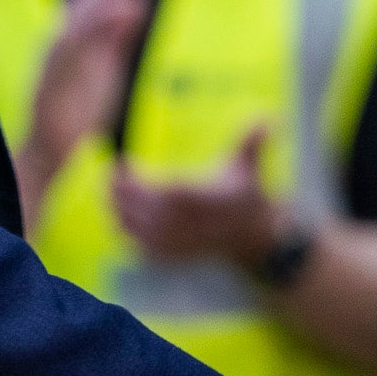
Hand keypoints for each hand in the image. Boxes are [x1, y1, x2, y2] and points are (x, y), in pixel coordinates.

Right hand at [17, 0, 151, 215]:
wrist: (49, 154)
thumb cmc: (76, 114)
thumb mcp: (104, 70)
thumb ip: (116, 39)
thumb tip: (136, 3)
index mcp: (65, 44)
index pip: (81, 1)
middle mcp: (54, 48)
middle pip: (76, 3)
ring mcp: (50, 67)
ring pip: (73, 22)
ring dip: (101, 1)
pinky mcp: (51, 86)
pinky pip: (72, 51)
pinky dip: (96, 28)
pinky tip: (124, 15)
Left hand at [113, 125, 282, 270]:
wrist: (252, 238)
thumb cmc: (245, 195)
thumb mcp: (250, 166)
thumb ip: (253, 141)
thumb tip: (268, 119)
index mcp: (210, 201)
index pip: (171, 193)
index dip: (144, 182)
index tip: (124, 165)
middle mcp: (196, 225)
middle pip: (151, 211)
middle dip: (126, 194)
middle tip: (110, 174)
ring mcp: (184, 244)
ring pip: (144, 231)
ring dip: (121, 211)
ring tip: (108, 189)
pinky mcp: (176, 256)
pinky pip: (144, 248)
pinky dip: (128, 232)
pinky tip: (116, 214)